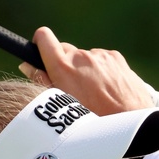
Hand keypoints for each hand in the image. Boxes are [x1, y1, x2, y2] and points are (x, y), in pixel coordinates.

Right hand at [18, 27, 151, 115]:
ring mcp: (100, 55)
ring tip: (94, 93)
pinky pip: (101, 60)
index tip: (41, 50)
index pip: (44, 37)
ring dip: (85, 69)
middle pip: (65, 50)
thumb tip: (28, 65)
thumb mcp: (62, 105)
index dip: (40, 42)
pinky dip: (101, 70)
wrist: (131, 120)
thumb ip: (42, 81)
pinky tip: (107, 89)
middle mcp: (81, 56)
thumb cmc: (94, 120)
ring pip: (84, 58)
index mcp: (63, 67)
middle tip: (71, 86)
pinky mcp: (115, 57)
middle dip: (64, 64)